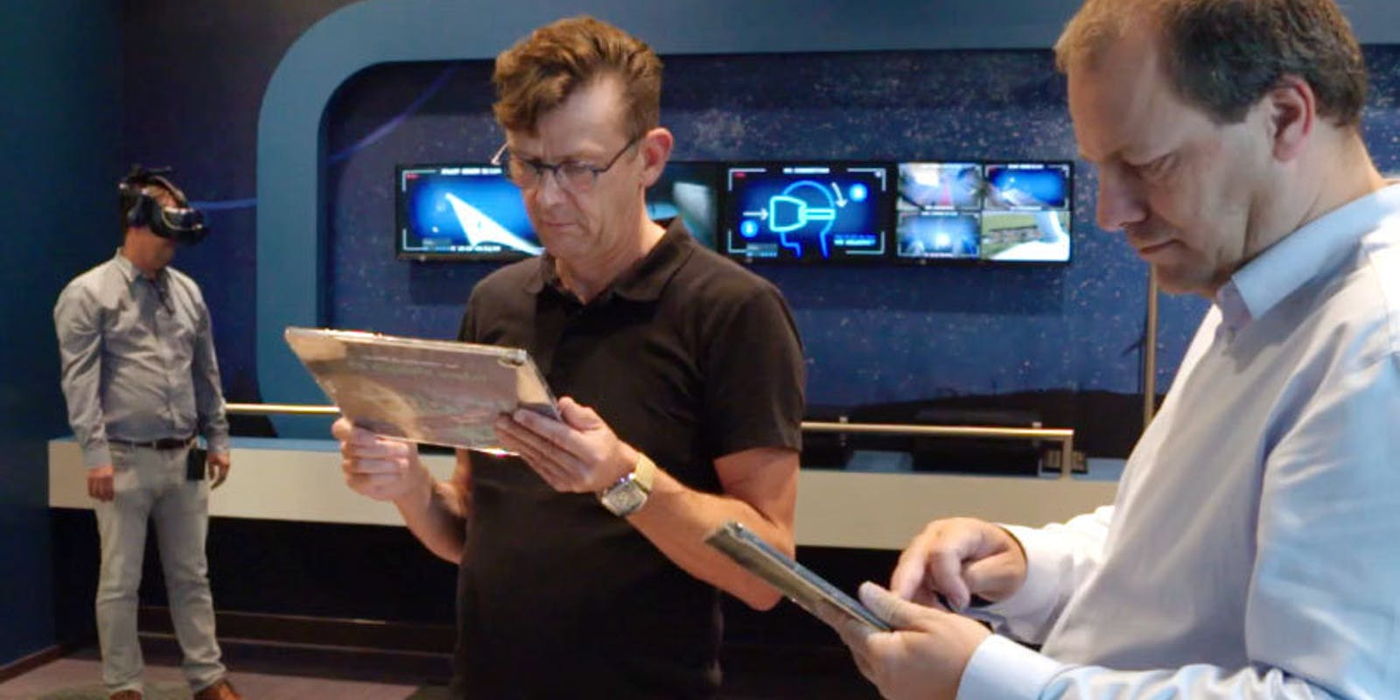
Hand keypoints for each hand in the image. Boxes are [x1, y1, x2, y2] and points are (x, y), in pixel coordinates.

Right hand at [88, 464, 114, 501]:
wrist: (97, 457)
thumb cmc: (106, 464)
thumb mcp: (112, 471)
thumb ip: (111, 479)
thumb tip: (113, 488)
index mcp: (108, 476)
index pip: (109, 489)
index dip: (109, 495)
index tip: (111, 498)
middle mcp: (101, 477)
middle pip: (102, 491)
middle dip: (104, 497)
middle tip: (105, 500)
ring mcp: (94, 478)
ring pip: (95, 491)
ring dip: (97, 496)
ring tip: (100, 499)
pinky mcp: (89, 477)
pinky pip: (89, 487)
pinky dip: (91, 493)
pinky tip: (94, 495)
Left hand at [206, 451, 230, 488]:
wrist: (218, 442)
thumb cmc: (213, 450)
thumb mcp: (210, 460)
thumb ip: (211, 470)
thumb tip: (212, 478)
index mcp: (224, 465)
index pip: (221, 478)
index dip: (216, 484)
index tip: (212, 488)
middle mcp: (228, 465)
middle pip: (224, 478)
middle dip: (218, 483)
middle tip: (212, 487)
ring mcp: (227, 464)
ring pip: (224, 475)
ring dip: (219, 480)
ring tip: (213, 484)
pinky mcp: (226, 463)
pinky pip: (223, 472)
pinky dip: (219, 476)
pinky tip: (215, 477)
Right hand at [332, 417, 428, 501]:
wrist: (408, 470)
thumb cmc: (401, 444)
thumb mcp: (399, 431)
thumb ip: (389, 427)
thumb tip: (388, 428)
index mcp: (353, 427)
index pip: (340, 429)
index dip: (354, 434)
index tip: (374, 439)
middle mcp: (346, 446)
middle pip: (353, 448)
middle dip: (382, 449)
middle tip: (404, 450)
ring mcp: (348, 465)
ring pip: (359, 465)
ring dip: (385, 464)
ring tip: (404, 464)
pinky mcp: (354, 482)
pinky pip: (365, 480)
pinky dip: (385, 477)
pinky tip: (398, 474)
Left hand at [493, 396, 635, 492]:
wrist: (614, 473)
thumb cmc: (605, 443)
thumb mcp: (599, 424)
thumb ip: (579, 414)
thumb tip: (558, 404)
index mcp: (592, 452)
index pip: (560, 436)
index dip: (538, 425)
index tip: (518, 414)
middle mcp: (579, 469)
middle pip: (545, 448)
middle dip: (520, 433)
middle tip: (501, 420)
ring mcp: (569, 481)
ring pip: (538, 459)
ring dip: (517, 443)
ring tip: (501, 430)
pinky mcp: (560, 486)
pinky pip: (539, 468)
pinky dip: (525, 455)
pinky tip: (513, 444)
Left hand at [826, 582, 990, 699]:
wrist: (994, 686)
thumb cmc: (966, 650)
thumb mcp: (928, 618)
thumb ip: (891, 605)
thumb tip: (864, 592)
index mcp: (885, 654)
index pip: (850, 628)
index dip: (835, 612)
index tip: (820, 601)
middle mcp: (884, 678)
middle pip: (859, 648)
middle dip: (858, 628)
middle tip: (862, 609)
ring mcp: (895, 693)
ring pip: (872, 663)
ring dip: (875, 645)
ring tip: (890, 627)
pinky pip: (888, 677)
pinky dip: (890, 661)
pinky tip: (905, 650)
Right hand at [890, 517, 1026, 609]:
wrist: (1001, 556)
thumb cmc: (1004, 560)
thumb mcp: (1005, 569)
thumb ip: (980, 576)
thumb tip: (954, 592)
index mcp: (961, 530)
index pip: (942, 551)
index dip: (948, 579)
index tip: (962, 603)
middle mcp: (934, 535)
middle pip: (912, 558)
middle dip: (906, 585)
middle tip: (903, 611)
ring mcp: (923, 548)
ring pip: (905, 572)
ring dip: (912, 597)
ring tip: (931, 620)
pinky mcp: (917, 565)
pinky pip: (907, 583)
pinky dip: (913, 600)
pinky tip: (928, 615)